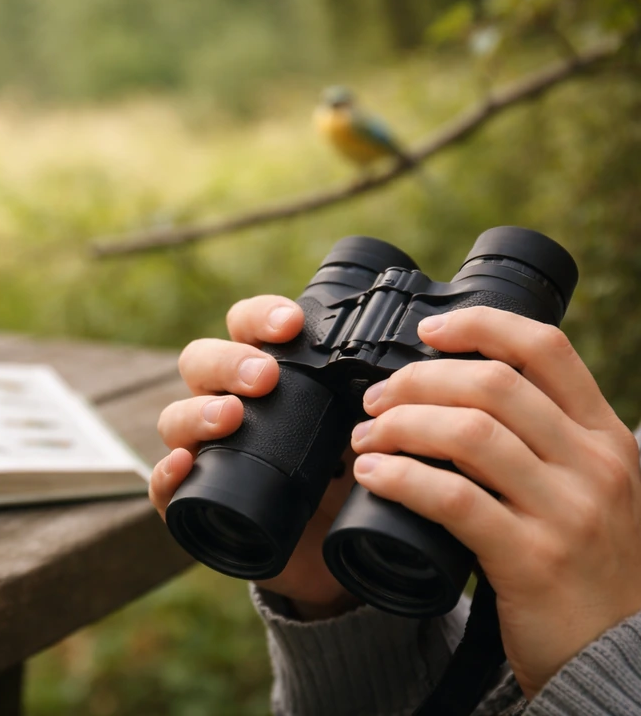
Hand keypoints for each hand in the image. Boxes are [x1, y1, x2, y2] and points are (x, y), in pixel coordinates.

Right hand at [150, 295, 360, 618]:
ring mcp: (204, 451)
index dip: (260, 317)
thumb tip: (426, 354)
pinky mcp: (194, 502)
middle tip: (266, 377)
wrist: (337, 552)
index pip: (245, 327)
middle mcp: (226, 403)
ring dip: (198, 411)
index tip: (292, 325)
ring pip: (175, 417)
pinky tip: (184, 465)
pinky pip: (162, 485)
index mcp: (264, 375)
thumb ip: (387, 395)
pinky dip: (166, 474)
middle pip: (200, 362)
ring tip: (230, 418)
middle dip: (229, 362)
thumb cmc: (350, 476)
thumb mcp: (371, 430)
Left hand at [349, 307, 640, 698]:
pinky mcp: (534, 560)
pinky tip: (372, 475)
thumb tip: (458, 394)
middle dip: (418, 381)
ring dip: (400, 426)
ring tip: (366, 438)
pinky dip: (401, 478)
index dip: (480, 324)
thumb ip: (546, 441)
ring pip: (467, 433)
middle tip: (376, 400)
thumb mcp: (590, 488)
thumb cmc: (586, 565)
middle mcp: (594, 464)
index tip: (427, 331)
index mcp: (605, 436)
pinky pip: (453, 500)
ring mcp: (568, 512)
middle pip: (492, 384)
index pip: (546, 348)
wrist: (618, 657)